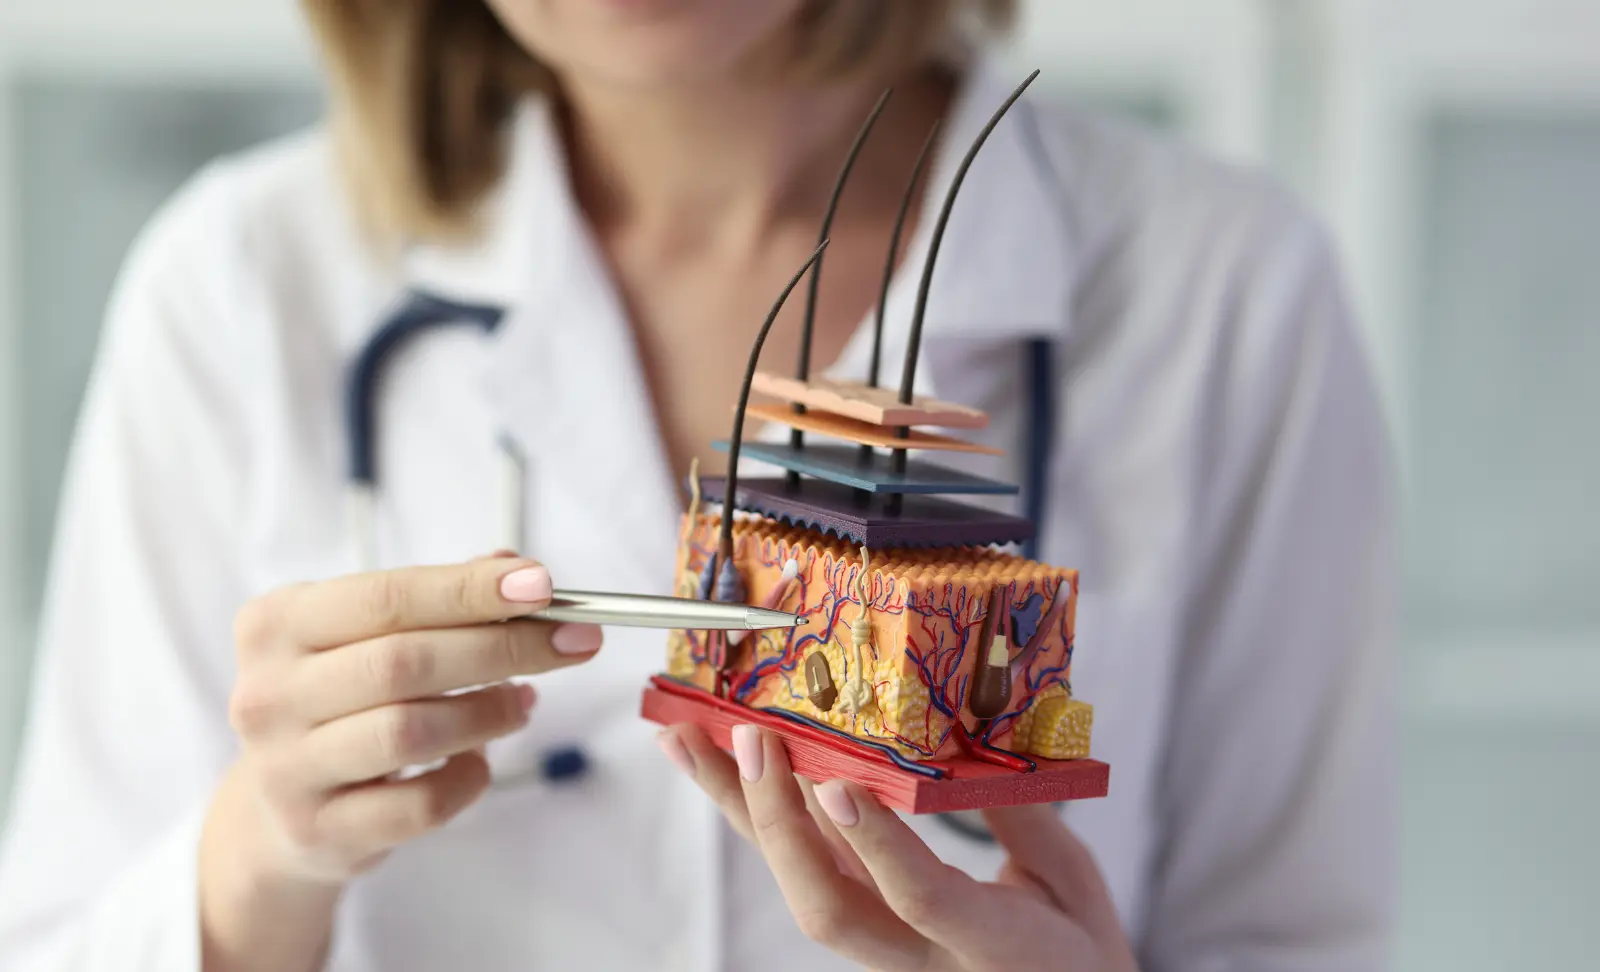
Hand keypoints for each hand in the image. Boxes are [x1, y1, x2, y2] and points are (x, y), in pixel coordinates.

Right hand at [200, 553, 602, 971]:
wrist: (282, 811)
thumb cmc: (341, 700)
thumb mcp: (368, 636)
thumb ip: (441, 599)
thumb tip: (519, 572)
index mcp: (276, 624)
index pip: (387, 597)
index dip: (469, 590)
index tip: (543, 585)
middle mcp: (269, 693)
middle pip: (404, 662)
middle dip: (503, 648)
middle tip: (571, 642)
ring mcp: (287, 768)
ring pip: (412, 732)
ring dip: (490, 712)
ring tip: (522, 702)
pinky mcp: (321, 831)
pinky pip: (421, 804)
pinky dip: (468, 778)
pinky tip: (477, 760)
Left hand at [657, 723, 1138, 971]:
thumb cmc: (1077, 948)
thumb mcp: (1072, 883)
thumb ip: (1026, 819)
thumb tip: (975, 743)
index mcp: (989, 948)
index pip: (922, 900)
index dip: (878, 844)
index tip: (838, 787)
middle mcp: (920, 961)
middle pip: (829, 907)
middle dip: (779, 821)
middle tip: (749, 737)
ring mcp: (882, 951)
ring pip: (798, 887)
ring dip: (740, 812)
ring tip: (687, 742)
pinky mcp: (863, 930)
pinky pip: (805, 874)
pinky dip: (761, 819)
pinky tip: (723, 772)